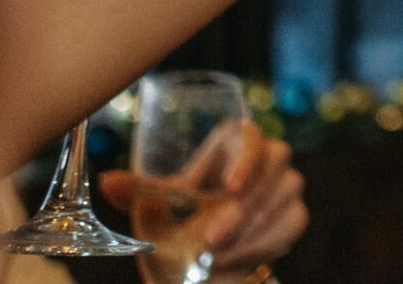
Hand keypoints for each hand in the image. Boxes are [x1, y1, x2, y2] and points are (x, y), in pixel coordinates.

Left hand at [104, 118, 306, 273]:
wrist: (199, 275)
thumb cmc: (175, 234)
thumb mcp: (153, 214)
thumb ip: (137, 194)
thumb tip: (108, 181)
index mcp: (227, 148)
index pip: (248, 133)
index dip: (246, 155)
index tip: (230, 188)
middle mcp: (262, 159)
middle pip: (275, 160)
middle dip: (244, 205)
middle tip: (213, 238)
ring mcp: (283, 185)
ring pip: (283, 194)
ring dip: (249, 228)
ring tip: (215, 253)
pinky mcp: (294, 214)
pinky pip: (291, 222)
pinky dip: (262, 242)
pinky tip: (235, 257)